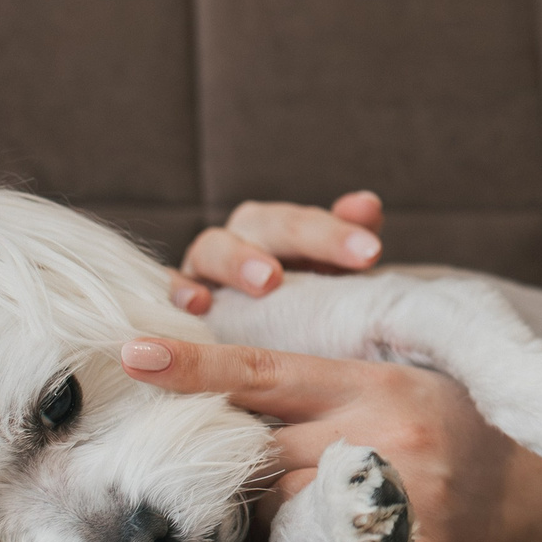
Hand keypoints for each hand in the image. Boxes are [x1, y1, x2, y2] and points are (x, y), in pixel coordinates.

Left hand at [119, 334, 541, 541]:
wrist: (539, 487)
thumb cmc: (455, 425)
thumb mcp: (398, 382)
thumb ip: (324, 387)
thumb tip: (230, 390)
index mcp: (373, 385)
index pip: (266, 372)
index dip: (197, 366)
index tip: (134, 353)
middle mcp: (384, 434)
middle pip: (266, 453)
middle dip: (231, 466)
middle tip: (207, 473)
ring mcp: (404, 495)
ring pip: (292, 510)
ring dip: (266, 521)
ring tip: (267, 523)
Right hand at [169, 190, 385, 311]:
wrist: (263, 337)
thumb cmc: (303, 303)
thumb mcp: (333, 275)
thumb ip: (351, 238)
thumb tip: (367, 204)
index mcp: (282, 229)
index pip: (310, 221)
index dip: (337, 233)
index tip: (371, 252)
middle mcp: (242, 238)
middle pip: (262, 223)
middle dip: (289, 240)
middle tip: (322, 261)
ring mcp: (205, 265)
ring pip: (212, 249)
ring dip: (237, 261)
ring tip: (264, 283)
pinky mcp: (177, 293)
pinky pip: (169, 286)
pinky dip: (179, 290)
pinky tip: (197, 305)